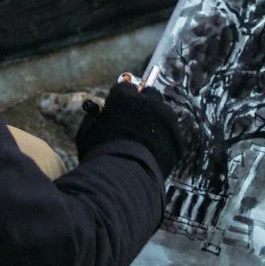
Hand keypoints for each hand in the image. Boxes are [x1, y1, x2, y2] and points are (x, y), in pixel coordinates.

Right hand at [75, 80, 191, 177]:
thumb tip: (96, 113)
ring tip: (146, 139)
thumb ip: (94, 119)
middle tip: (137, 118)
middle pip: (150, 94)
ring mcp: (166, 119)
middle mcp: (148, 102)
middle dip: (144, 103)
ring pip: (164, 113)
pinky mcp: (177, 137)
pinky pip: (172, 134)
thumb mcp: (87, 134)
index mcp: (124, 97)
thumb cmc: (99, 156)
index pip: (126, 87)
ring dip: (157, 121)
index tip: (120, 108)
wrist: (123, 178)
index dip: (122, 99)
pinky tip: (155, 153)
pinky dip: (165, 140)